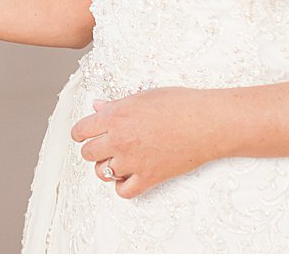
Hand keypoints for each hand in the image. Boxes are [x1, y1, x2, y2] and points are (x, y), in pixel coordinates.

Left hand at [69, 88, 221, 198]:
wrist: (208, 122)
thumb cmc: (180, 104)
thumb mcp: (143, 96)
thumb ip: (116, 104)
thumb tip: (97, 106)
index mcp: (115, 116)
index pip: (81, 130)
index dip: (80, 133)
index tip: (83, 135)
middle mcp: (119, 140)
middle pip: (88, 153)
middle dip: (93, 149)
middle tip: (103, 146)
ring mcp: (133, 161)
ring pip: (102, 173)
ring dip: (106, 167)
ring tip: (117, 160)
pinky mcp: (149, 178)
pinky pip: (123, 191)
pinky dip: (122, 186)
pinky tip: (129, 176)